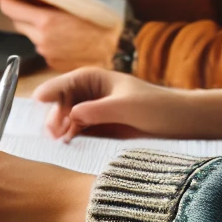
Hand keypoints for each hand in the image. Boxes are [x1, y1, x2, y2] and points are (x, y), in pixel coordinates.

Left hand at [0, 0, 118, 70]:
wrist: (125, 48)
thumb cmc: (108, 21)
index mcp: (47, 22)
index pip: (11, 6)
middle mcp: (43, 40)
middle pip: (17, 20)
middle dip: (15, 6)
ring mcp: (48, 53)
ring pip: (31, 33)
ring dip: (32, 21)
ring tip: (43, 9)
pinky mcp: (55, 63)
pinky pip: (43, 44)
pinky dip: (45, 34)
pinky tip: (59, 28)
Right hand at [33, 67, 191, 140]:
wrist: (183, 123)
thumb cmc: (158, 107)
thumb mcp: (126, 107)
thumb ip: (97, 111)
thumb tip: (71, 114)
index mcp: (95, 78)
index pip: (65, 82)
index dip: (51, 91)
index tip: (38, 100)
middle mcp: (90, 92)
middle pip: (62, 102)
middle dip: (55, 114)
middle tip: (53, 131)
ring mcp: (94, 111)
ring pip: (67, 118)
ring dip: (61, 127)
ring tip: (58, 139)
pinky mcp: (100, 128)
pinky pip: (78, 131)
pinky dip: (71, 136)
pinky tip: (68, 143)